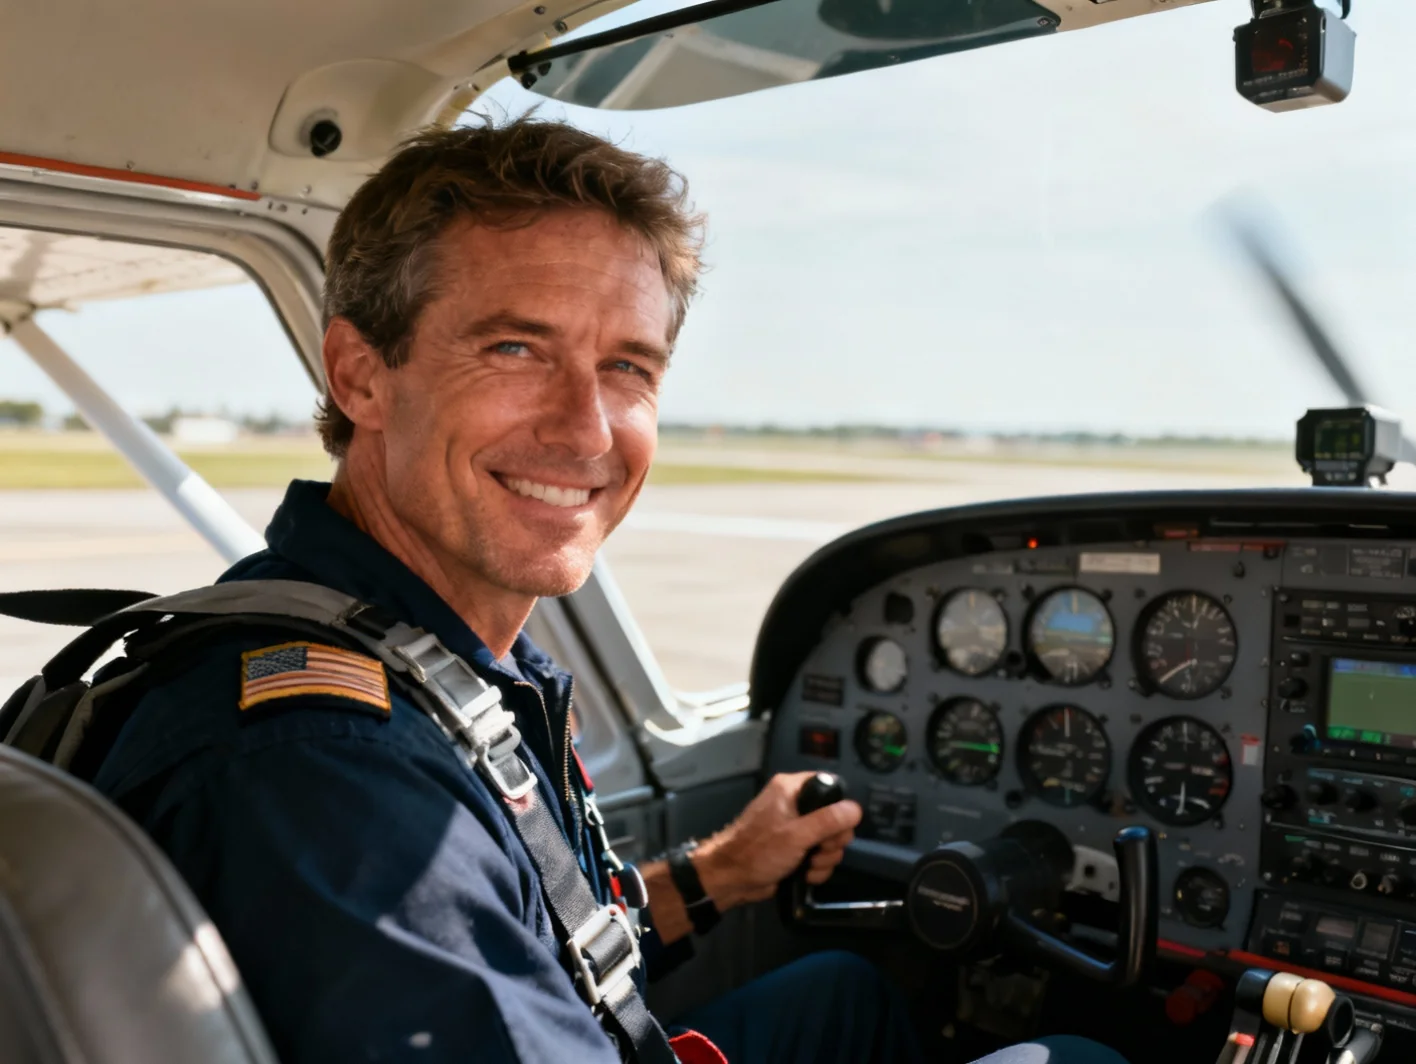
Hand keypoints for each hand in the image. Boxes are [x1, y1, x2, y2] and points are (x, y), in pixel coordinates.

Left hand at [693, 772, 861, 908]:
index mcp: (791, 789)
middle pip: (835, 818)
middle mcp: (795, 804)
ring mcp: (795, 828)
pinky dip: (816, 868)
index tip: (835, 826)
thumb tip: (856, 808)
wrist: (731, 879)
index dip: (839, 808)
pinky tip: (806, 875)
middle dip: (832, 841)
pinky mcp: (795, 849)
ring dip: (824, 858)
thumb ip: (828, 821)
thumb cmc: (758, 851)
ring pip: (829, 841)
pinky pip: (819, 855)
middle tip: (820, 850)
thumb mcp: (797, 835)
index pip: (830, 787)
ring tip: (808, 866)